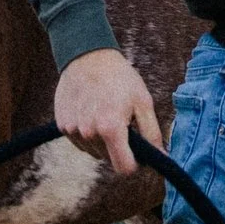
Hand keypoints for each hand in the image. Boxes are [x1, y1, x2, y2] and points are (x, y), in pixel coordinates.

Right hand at [55, 46, 162, 175]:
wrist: (87, 55)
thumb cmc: (120, 78)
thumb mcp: (143, 101)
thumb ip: (152, 133)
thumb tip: (162, 158)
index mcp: (111, 128)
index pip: (124, 168)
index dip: (134, 164)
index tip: (138, 153)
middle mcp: (89, 133)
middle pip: (108, 159)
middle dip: (118, 147)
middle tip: (121, 122)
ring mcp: (73, 130)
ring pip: (94, 151)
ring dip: (101, 141)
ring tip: (104, 113)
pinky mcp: (62, 126)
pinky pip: (80, 142)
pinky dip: (88, 134)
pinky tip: (91, 112)